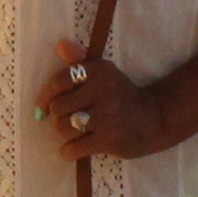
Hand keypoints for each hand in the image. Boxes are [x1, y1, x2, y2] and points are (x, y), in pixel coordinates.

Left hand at [40, 41, 169, 160]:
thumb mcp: (104, 73)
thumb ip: (79, 61)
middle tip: (69, 120)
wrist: (155, 118)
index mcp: (100, 71)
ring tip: (76, 132)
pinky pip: (73, 149)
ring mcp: (107, 117)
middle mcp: (104, 90)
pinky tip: (76, 148)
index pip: (58, 82)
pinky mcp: (110, 140)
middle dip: (58, 117)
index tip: (42, 108)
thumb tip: (60, 45)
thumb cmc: (121, 95)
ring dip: (65, 134)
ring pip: (63, 129)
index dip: (44, 96)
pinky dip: (69, 151)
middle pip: (58, 108)